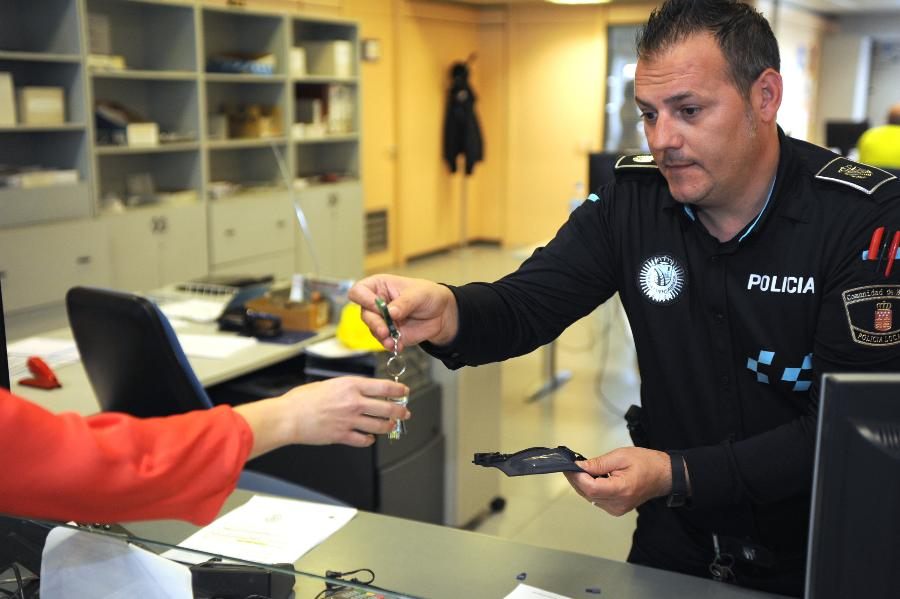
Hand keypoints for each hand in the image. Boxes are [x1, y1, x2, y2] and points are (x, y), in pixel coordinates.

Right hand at [235, 376, 410, 457]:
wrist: (289, 417)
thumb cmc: (302, 399)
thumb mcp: (328, 384)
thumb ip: (346, 387)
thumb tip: (359, 390)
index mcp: (351, 386)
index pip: (384, 386)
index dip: (398, 390)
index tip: (404, 392)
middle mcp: (354, 402)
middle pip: (387, 407)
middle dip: (400, 411)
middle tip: (405, 412)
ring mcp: (350, 420)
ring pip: (380, 425)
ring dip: (388, 426)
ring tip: (391, 425)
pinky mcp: (343, 435)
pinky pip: (364, 440)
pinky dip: (370, 440)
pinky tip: (370, 438)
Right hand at [349, 274, 458, 350]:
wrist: (441, 313)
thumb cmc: (428, 295)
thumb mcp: (418, 295)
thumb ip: (404, 303)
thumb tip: (390, 313)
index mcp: (379, 286)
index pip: (359, 291)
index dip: (363, 299)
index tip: (377, 307)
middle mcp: (376, 303)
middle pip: (364, 313)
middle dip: (374, 323)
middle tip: (385, 330)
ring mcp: (382, 320)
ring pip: (372, 329)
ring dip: (381, 336)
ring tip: (392, 341)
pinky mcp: (389, 334)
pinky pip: (383, 341)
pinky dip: (390, 344)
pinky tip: (398, 346)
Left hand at [563, 447, 671, 515]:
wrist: (663, 475)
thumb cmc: (647, 464)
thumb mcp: (621, 456)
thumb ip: (599, 463)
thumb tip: (580, 466)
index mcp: (622, 489)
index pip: (591, 488)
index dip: (578, 477)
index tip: (571, 465)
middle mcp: (619, 503)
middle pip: (587, 494)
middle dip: (576, 479)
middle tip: (570, 465)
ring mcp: (617, 508)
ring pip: (589, 497)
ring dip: (581, 483)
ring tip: (580, 469)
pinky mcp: (616, 509)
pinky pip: (596, 499)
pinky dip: (590, 488)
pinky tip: (590, 478)